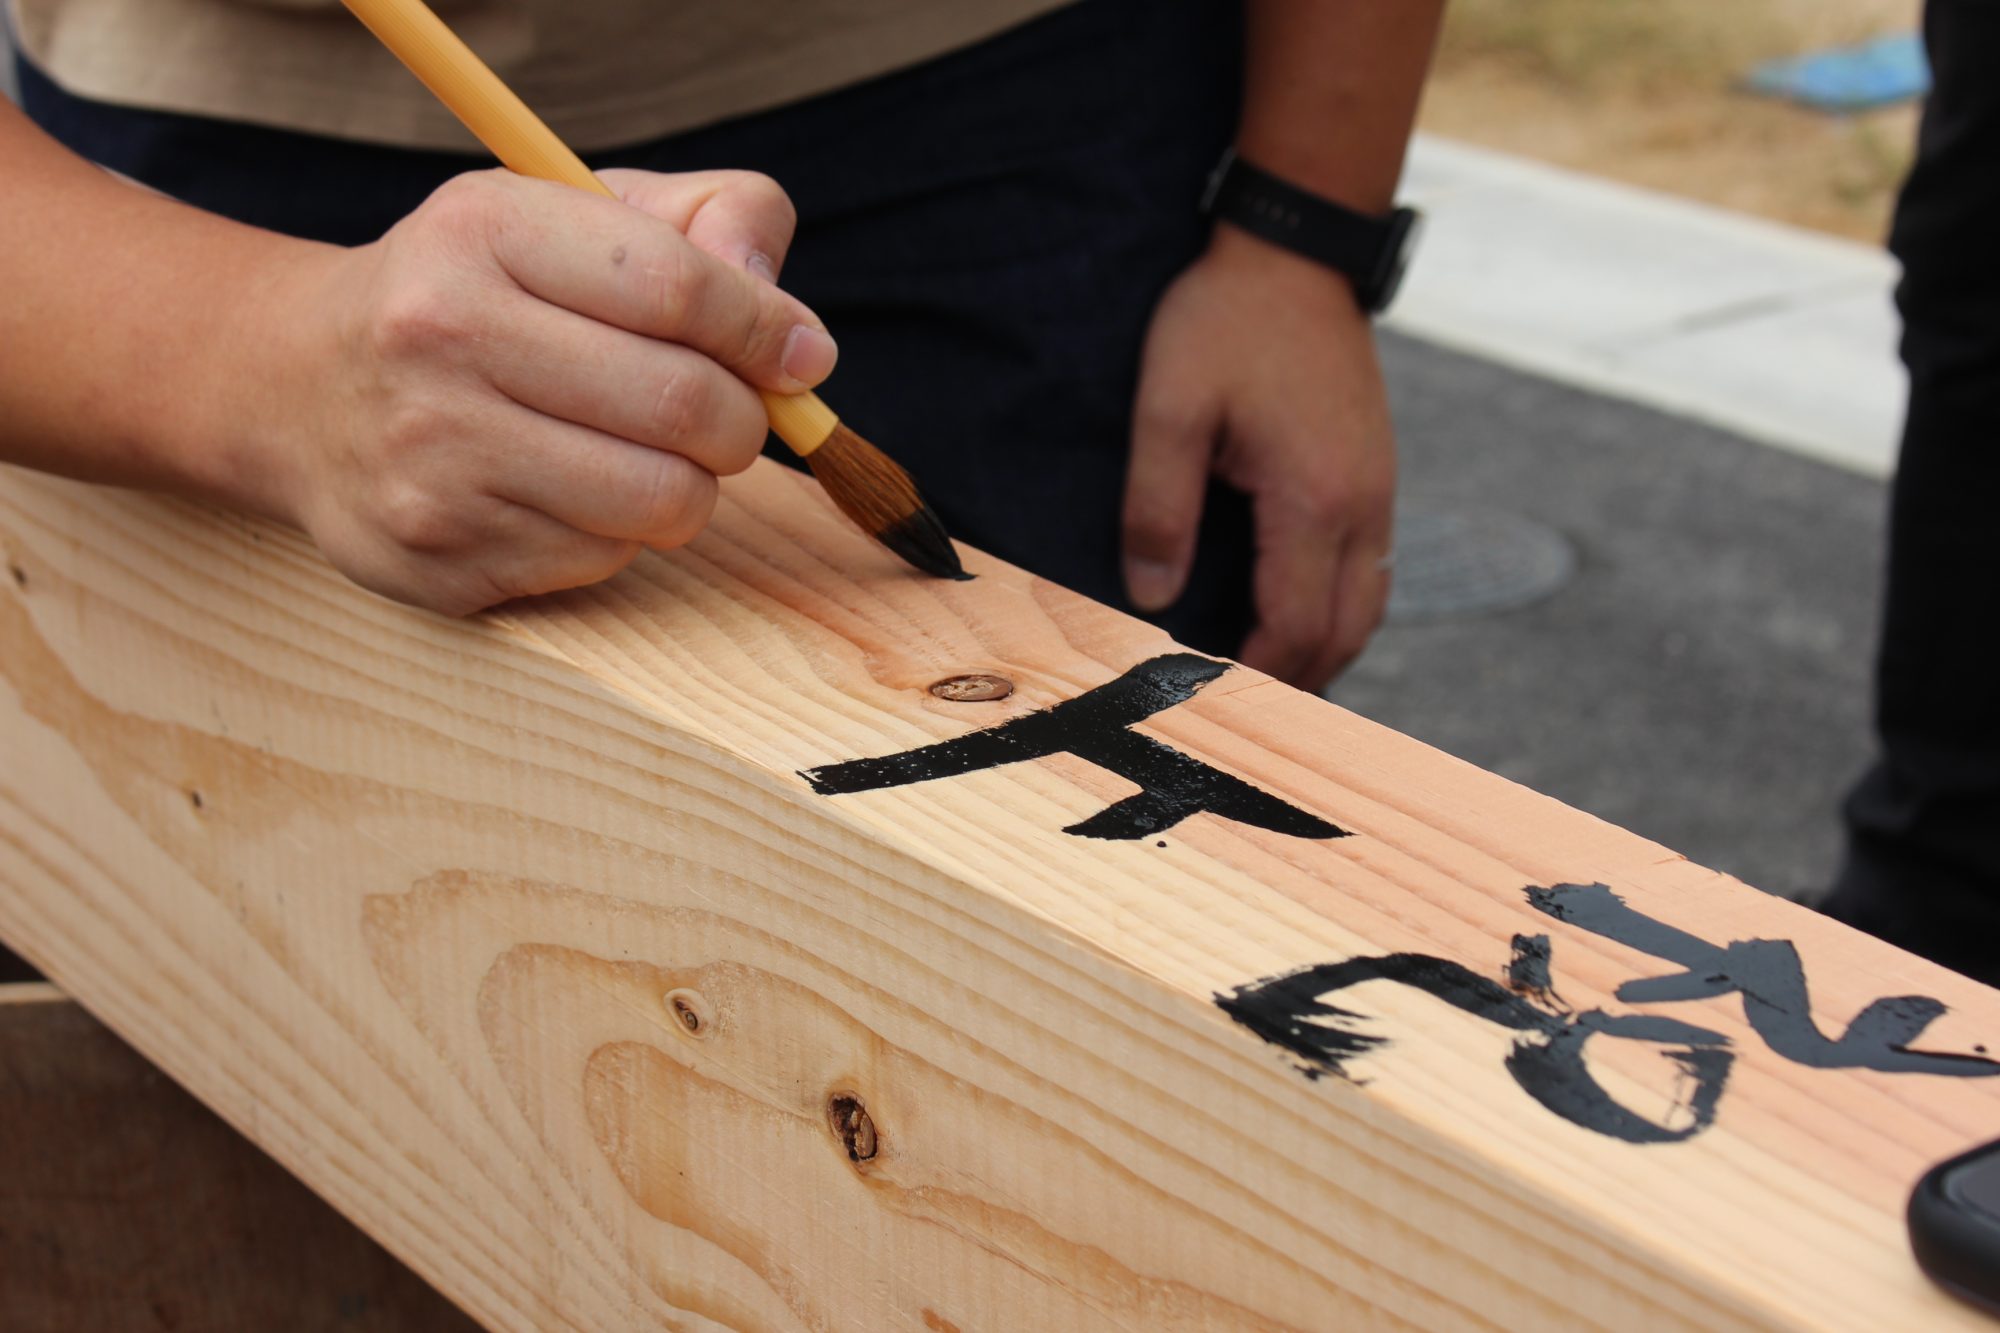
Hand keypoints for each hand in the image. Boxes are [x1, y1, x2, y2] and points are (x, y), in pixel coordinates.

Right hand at [243, 167, 832, 615]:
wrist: (298, 387)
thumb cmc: (478, 295)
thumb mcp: (571, 216)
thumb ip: (707, 226)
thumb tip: (798, 335)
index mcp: (484, 229)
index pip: (679, 285)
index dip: (766, 328)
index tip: (798, 353)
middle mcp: (442, 336)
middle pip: (685, 404)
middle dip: (744, 418)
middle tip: (730, 414)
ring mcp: (434, 457)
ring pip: (662, 498)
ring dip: (691, 484)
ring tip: (653, 454)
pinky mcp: (439, 554)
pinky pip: (606, 559)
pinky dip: (622, 532)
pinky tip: (572, 492)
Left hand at [1121, 225, 1395, 690]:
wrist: (1296, 248)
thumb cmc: (1226, 321)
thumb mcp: (1169, 408)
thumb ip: (1158, 507)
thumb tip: (1154, 595)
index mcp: (1314, 502)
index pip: (1293, 629)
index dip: (1256, 680)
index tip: (1210, 704)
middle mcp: (1363, 507)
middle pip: (1344, 635)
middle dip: (1296, 683)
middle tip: (1237, 710)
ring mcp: (1379, 491)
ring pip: (1368, 609)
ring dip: (1322, 650)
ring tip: (1265, 677)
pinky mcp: (1375, 472)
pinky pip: (1372, 570)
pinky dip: (1336, 610)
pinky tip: (1292, 613)